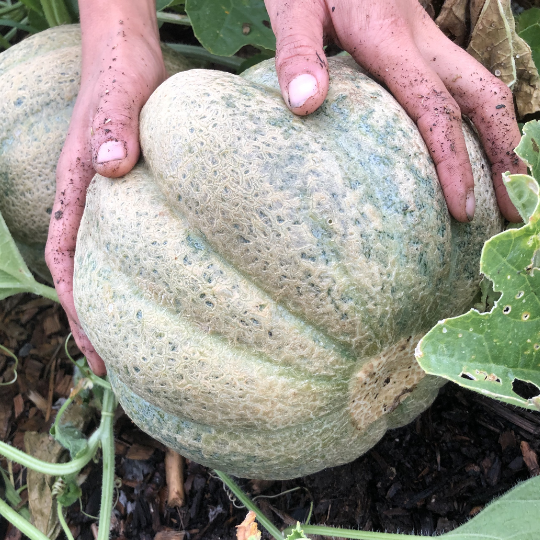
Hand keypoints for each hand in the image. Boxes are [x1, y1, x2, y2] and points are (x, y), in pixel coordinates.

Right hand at [45, 0, 166, 374]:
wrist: (129, 50)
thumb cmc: (123, 71)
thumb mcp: (119, 95)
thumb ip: (111, 126)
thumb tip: (107, 166)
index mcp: (77, 184)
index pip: (66, 257)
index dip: (77, 306)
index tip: (95, 349)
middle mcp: (90, 196)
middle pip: (84, 271)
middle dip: (94, 319)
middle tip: (114, 366)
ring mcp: (110, 195)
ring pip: (106, 259)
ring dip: (115, 300)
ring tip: (136, 342)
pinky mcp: (132, 189)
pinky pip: (129, 238)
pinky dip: (136, 270)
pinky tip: (163, 287)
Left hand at [265, 0, 524, 221]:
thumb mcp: (294, 8)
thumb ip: (298, 55)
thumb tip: (306, 104)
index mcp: (391, 40)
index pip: (436, 109)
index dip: (455, 161)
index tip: (463, 206)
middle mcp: (423, 41)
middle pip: (484, 98)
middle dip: (507, 153)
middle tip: (517, 206)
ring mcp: (427, 41)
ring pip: (482, 89)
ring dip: (502, 137)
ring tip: (509, 185)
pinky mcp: (421, 44)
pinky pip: (462, 83)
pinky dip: (479, 119)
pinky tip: (475, 146)